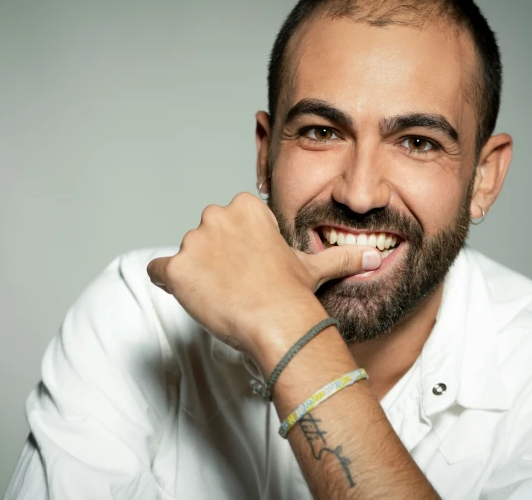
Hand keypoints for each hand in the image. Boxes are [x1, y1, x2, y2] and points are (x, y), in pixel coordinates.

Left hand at [146, 193, 380, 356]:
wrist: (277, 323)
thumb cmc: (293, 293)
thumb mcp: (314, 267)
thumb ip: (340, 256)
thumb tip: (374, 256)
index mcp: (245, 207)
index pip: (228, 223)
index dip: (238, 248)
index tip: (251, 268)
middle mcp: (215, 216)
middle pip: (204, 237)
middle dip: (215, 259)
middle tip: (237, 285)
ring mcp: (192, 242)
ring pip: (184, 257)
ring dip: (196, 275)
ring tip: (222, 297)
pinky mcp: (174, 269)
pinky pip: (157, 272)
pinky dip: (169, 285)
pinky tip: (193, 298)